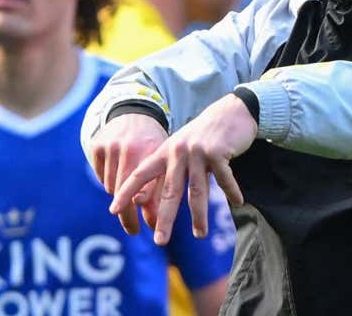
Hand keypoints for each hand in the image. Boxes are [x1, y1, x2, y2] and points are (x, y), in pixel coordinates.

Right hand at [88, 113, 167, 234]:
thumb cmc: (153, 142)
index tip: (144, 229)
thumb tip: (154, 223)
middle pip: (122, 191)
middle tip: (133, 230)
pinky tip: (119, 178)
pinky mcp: (96, 146)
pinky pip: (101, 177)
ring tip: (129, 200)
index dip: (142, 208)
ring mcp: (109, 146)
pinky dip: (109, 183)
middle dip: (127, 214)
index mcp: (149, 149)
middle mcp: (128, 147)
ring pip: (111, 186)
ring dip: (120, 197)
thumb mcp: (162, 160)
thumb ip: (159, 189)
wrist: (134, 112)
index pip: (143, 186)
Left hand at [110, 93, 256, 245]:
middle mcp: (178, 152)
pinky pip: (224, 179)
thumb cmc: (205, 136)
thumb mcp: (181, 148)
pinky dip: (232, 192)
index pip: (140, 174)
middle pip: (170, 191)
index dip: (126, 192)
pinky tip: (238, 202)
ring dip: (199, 216)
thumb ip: (167, 170)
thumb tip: (143, 198)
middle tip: (160, 241)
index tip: (114, 210)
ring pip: (197, 191)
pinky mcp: (218, 152)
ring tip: (200, 235)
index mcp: (165, 151)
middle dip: (165, 219)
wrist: (232, 111)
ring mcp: (198, 152)